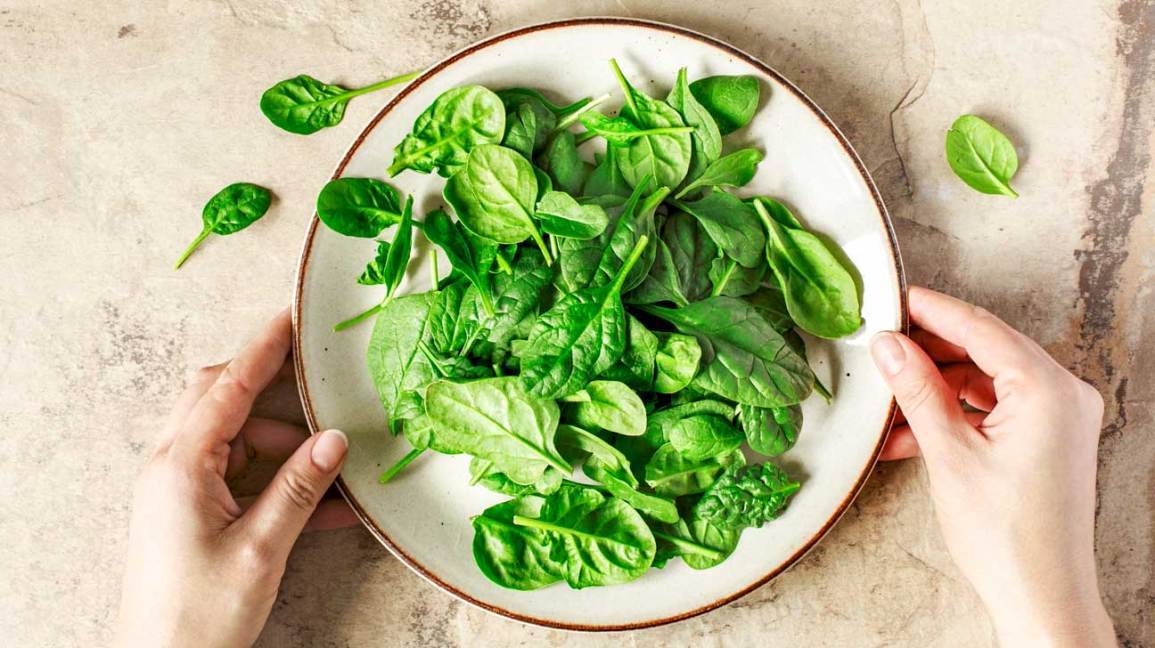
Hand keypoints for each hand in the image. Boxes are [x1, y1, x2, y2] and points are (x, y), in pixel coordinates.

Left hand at [114, 310, 356, 647]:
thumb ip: (300, 488)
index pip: (226, 386)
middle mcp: (171, 467)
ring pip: (233, 439)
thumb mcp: (261, 549)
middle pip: (220, 400)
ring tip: (332, 472)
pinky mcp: (188, 512)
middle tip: (316, 385)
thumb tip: (335, 440)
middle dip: (270, 392)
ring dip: (283, 448)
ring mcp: (177, 489)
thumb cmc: (199, 614)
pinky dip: (277, 482)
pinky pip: (237, 477)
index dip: (262, 349)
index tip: (291, 316)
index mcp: (181, 466)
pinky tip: (325, 506)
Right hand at [871, 287, 1114, 645]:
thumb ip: (917, 391)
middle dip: (929, 352)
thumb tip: (889, 346)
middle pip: (985, 350)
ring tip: (889, 404)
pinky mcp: (1048, 439)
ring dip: (936, 390)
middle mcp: (1063, 394)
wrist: (1040, 596)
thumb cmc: (1006, 535)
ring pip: (986, 380)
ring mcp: (1059, 417)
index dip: (932, 311)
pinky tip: (909, 434)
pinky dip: (954, 415)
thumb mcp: (948, 454)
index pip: (981, 329)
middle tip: (883, 347)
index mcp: (1047, 389)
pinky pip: (995, 408)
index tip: (895, 299)